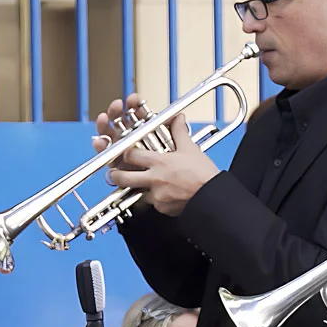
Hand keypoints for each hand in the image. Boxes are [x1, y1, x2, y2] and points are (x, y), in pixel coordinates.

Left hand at [97, 96, 216, 216]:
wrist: (212, 197)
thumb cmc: (203, 175)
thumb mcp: (191, 149)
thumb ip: (180, 133)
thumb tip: (178, 118)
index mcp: (160, 162)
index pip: (130, 155)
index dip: (123, 153)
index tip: (121, 152)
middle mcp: (154, 179)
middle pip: (123, 178)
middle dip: (115, 175)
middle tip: (115, 173)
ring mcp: (156, 195)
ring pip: (135, 193)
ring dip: (135, 189)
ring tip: (139, 185)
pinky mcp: (162, 208)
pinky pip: (152, 204)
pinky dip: (155, 199)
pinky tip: (162, 194)